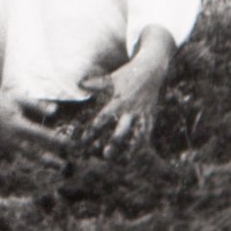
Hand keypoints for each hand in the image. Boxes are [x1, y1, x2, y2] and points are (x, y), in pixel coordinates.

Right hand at [0, 53, 68, 159]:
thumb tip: (55, 111)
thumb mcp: (20, 100)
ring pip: (27, 156)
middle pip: (33, 151)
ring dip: (42, 161)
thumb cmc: (4, 100)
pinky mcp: (4, 146)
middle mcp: (11, 136)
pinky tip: (44, 160)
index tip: (67, 143)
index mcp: (16, 123)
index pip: (40, 134)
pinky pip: (20, 154)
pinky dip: (32, 157)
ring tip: (56, 166)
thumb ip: (38, 106)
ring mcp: (6, 143)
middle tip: (63, 166)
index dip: (54, 139)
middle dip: (49, 159)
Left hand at [81, 25, 175, 158]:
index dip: (94, 129)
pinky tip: (138, 153)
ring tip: (126, 160)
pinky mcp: (150, 115)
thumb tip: (78, 84)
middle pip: (122, 130)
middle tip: (106, 155)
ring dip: (132, 147)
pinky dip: (143, 142)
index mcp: (118, 101)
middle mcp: (130, 109)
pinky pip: (148, 131)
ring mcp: (142, 114)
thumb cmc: (128, 74)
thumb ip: (95, 83)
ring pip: (138, 134)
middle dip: (114, 143)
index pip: (103, 118)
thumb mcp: (111, 78)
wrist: (151, 70)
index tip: (85, 140)